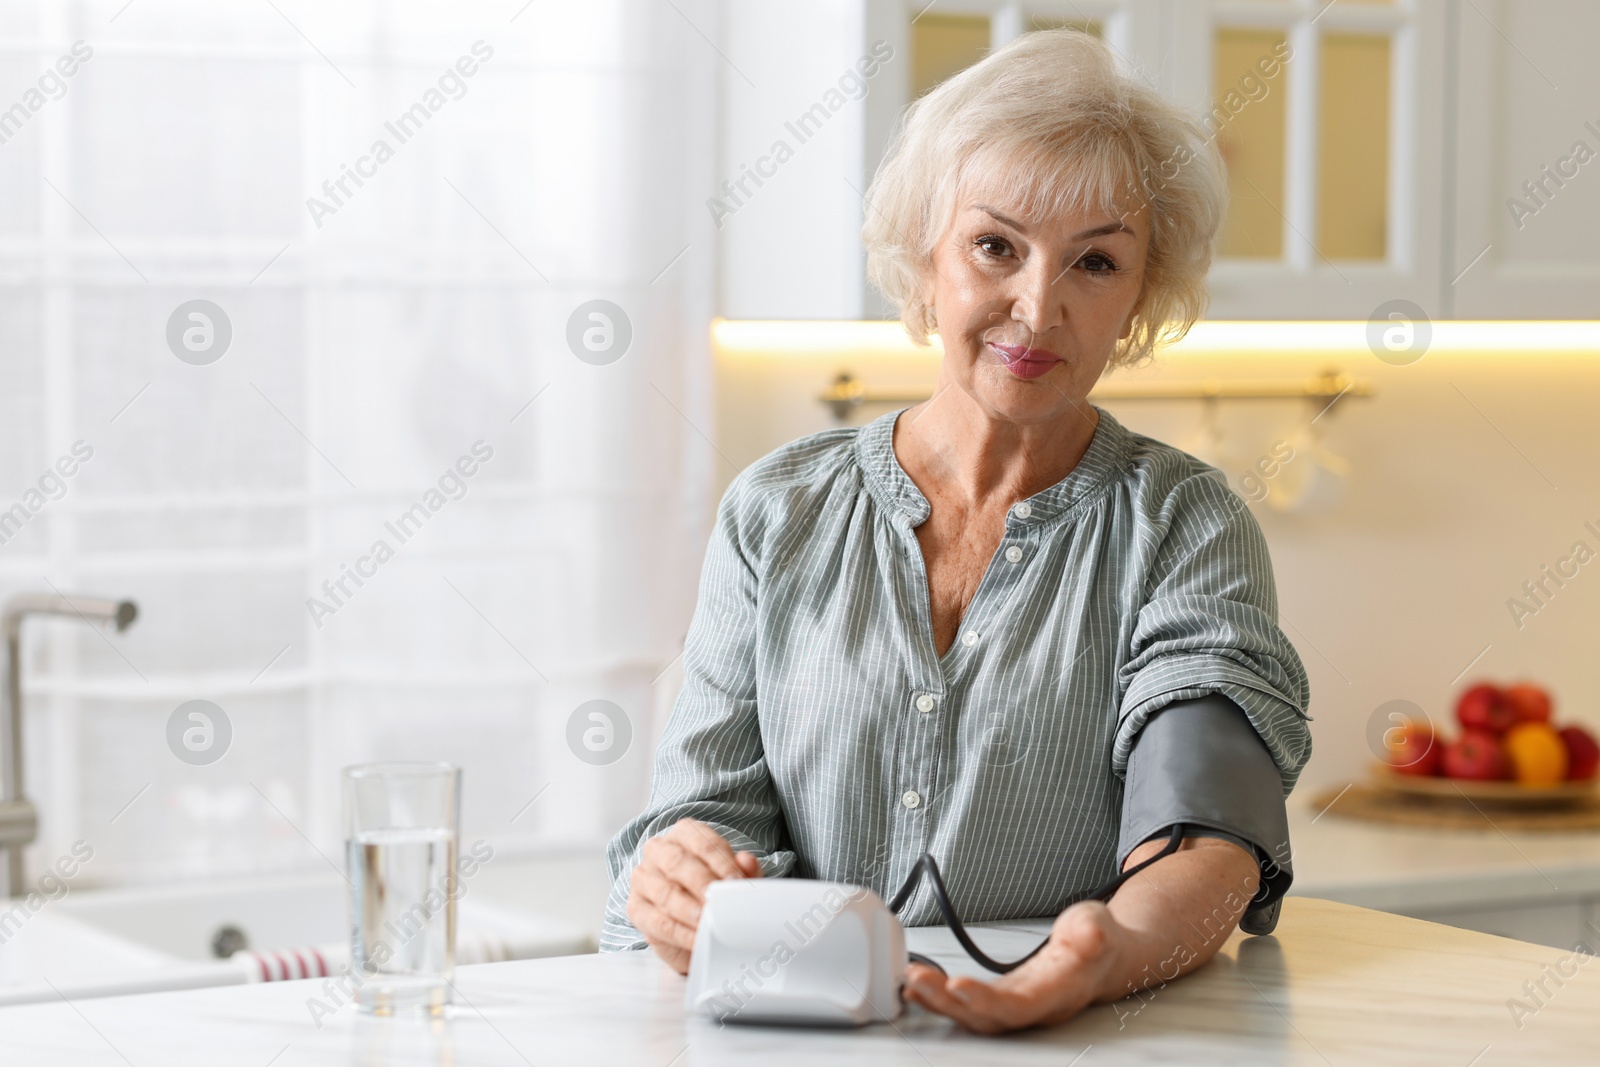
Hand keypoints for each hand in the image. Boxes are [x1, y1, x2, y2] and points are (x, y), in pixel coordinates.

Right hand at [625, 818, 762, 973]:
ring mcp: (643, 878)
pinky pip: (657, 921)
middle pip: (678, 863)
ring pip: (665, 892)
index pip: (702, 842)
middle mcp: (659, 850)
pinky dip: (680, 933)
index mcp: (684, 834)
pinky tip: (697, 939)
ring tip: (707, 922)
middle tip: (718, 902)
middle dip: (702, 883)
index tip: (737, 882)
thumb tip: (747, 861)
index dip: (721, 862)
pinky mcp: (636, 908)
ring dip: (689, 909)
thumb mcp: (733, 878)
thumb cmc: (711, 889)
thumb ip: (743, 869)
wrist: (692, 919)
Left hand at [901, 901, 1123, 1033]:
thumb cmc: (1099, 941)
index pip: (1020, 1005)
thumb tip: (1093, 936)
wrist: (1103, 956)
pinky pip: (969, 1006)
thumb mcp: (1099, 926)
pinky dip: (942, 999)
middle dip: (948, 1002)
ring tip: (911, 982)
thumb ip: (1094, 933)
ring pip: (974, 1015)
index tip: (957, 986)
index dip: (988, 1001)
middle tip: (916, 979)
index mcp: (1059, 992)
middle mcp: (1035, 1007)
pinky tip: (919, 988)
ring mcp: (1018, 1005)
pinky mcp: (1003, 998)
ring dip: (939, 1002)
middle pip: (988, 1017)